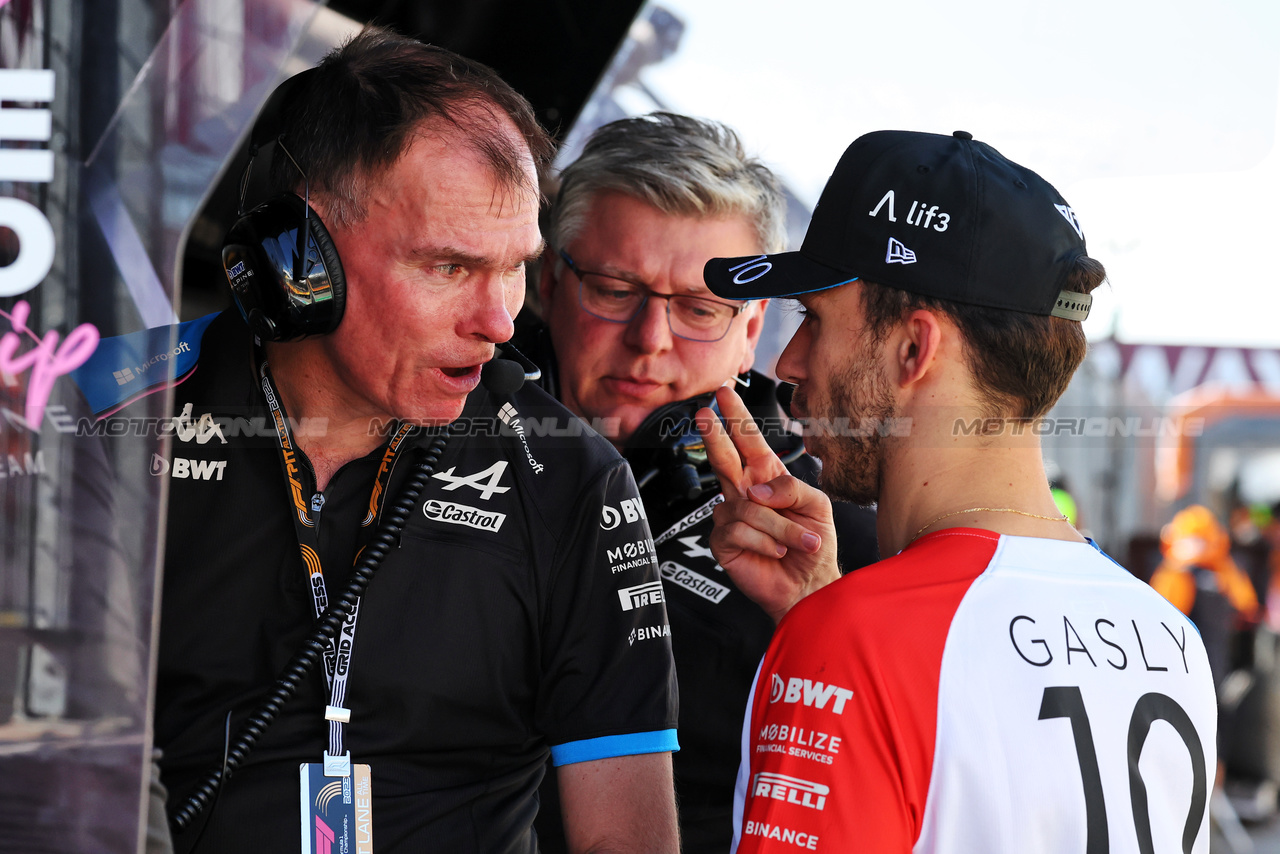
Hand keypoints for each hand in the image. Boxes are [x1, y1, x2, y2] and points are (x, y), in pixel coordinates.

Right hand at [696, 386, 839, 621]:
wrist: (808, 587)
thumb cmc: (814, 546)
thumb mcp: (818, 506)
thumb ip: (792, 488)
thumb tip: (756, 491)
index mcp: (768, 478)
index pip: (749, 441)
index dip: (737, 417)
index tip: (724, 394)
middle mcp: (746, 493)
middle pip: (724, 457)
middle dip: (714, 434)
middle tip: (702, 413)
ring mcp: (732, 516)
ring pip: (745, 506)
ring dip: (778, 527)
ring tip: (796, 544)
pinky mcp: (723, 541)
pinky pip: (737, 530)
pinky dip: (764, 542)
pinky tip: (775, 552)